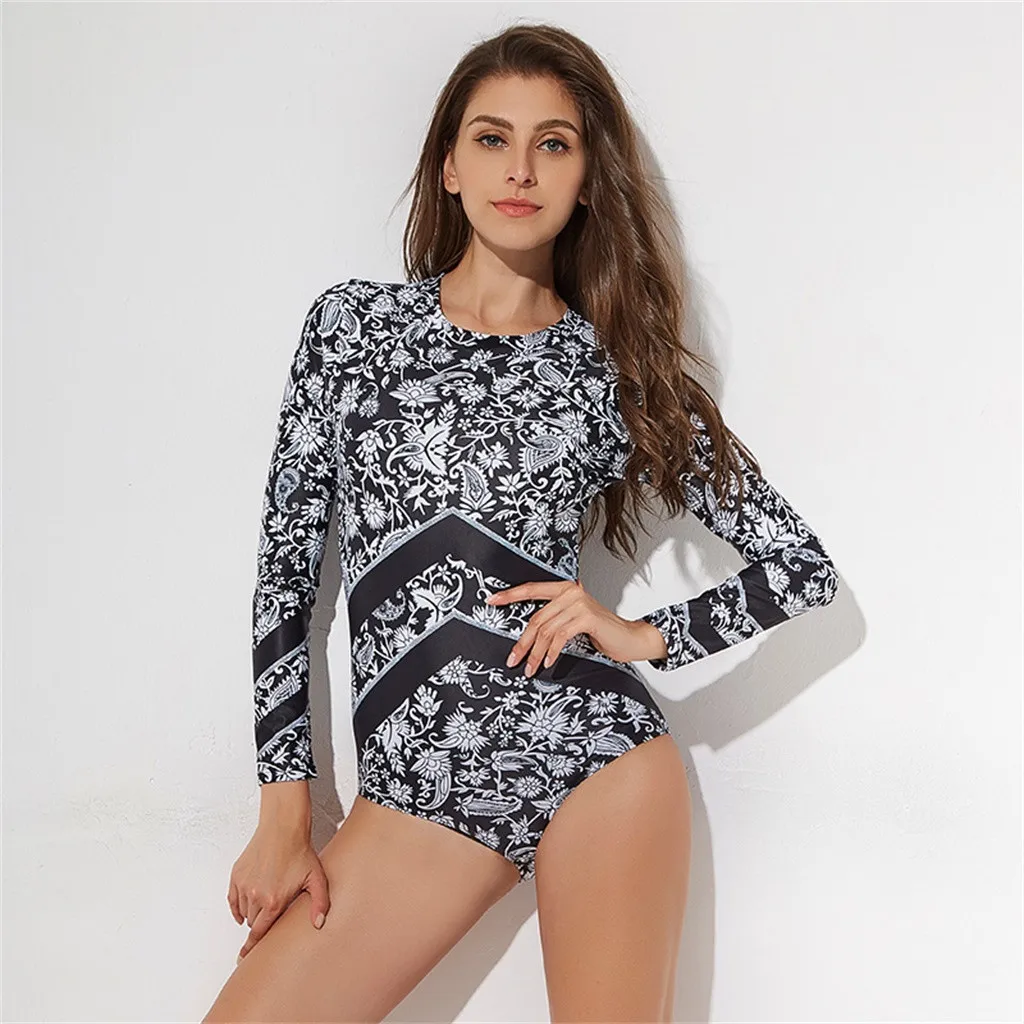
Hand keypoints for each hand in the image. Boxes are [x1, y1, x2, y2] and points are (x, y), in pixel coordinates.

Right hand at [227, 823, 329, 960]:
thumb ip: (319, 903)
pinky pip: (233, 899)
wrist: (283, 828)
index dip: (253, 947)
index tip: (244, 958)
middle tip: (271, 914)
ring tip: (267, 899)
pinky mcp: (236, 876)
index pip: (260, 933)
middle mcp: (255, 896)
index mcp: (273, 902)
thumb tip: (318, 925)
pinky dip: (238, 905)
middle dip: (261, 922)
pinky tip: (246, 905)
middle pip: (253, 923)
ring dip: (252, 911)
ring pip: (244, 911)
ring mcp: (244, 885)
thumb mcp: (317, 878)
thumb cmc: (300, 852)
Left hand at [485, 579, 667, 671]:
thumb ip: (553, 620)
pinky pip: (560, 636)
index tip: (491, 600)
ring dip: (535, 652)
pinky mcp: (586, 616)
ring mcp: (579, 602)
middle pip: (536, 618)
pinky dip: (551, 651)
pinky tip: (547, 662)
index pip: (531, 589)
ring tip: (529, 668)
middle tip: (512, 660)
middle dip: (522, 643)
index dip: (510, 595)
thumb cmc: (600, 632)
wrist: (629, 638)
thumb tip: (526, 636)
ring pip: (546, 630)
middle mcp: (570, 591)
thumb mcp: (572, 622)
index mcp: (564, 589)